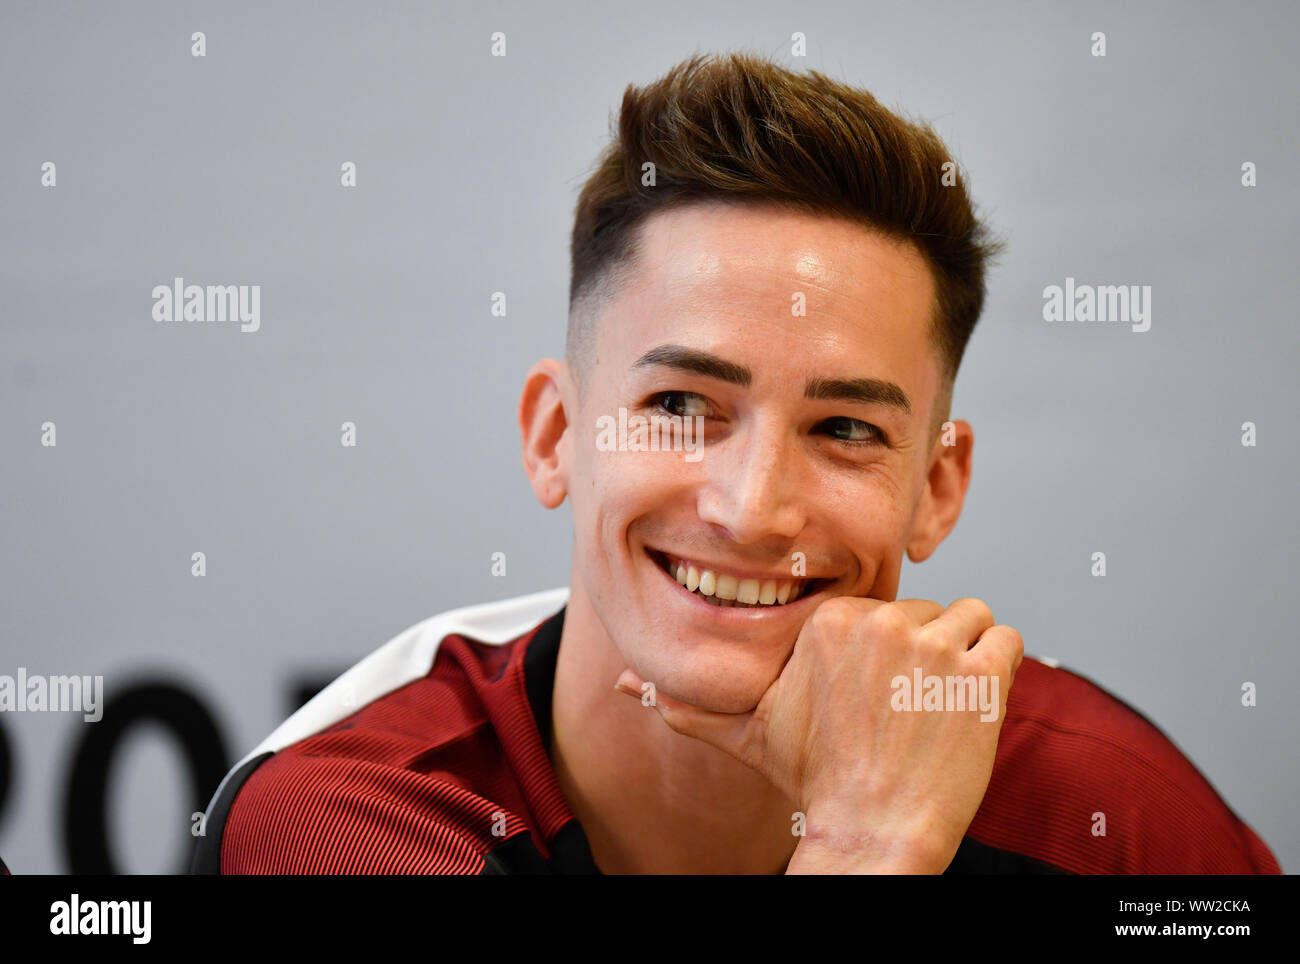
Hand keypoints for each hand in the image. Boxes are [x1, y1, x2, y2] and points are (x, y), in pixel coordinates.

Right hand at [615, 595, 1023, 872]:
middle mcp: (880, 623)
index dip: (887, 648)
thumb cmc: (814, 781)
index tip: (881, 691)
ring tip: (943, 702)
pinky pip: (1007, 637)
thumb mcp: (746, 733)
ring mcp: (932, 647)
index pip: (881, 606)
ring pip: (971, 616)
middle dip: (927, 651)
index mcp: (829, 623)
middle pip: (928, 608)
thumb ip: (690, 701)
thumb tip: (628, 685)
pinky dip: (1001, 666)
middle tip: (910, 705)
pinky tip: (972, 703)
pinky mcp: (978, 674)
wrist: (873, 831)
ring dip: (967, 655)